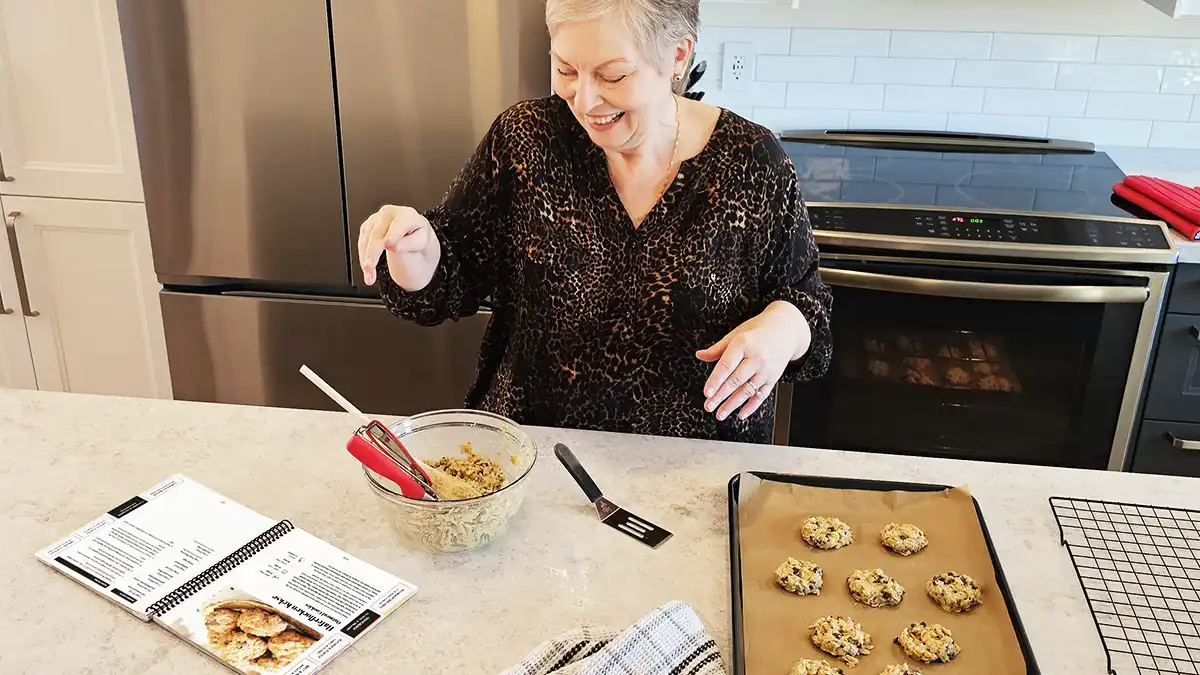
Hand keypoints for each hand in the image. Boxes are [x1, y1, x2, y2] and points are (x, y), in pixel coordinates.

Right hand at [357, 205, 439, 289]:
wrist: (415, 240)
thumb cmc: (419, 241)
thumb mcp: (421, 245)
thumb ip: (409, 244)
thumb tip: (392, 245)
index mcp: (409, 215)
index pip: (400, 223)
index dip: (394, 234)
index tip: (388, 244)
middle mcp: (391, 213)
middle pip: (378, 233)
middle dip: (372, 252)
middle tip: (370, 267)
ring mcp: (377, 218)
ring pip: (366, 239)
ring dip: (366, 260)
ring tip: (370, 278)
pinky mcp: (368, 227)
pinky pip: (362, 243)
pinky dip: (364, 259)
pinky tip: (368, 272)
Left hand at [696, 301, 811, 420]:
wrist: (787, 329)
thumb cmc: (759, 330)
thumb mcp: (737, 334)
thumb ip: (718, 348)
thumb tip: (700, 355)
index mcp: (743, 344)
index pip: (727, 365)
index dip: (716, 381)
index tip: (707, 393)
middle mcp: (756, 358)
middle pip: (736, 380)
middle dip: (721, 396)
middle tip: (709, 406)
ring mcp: (766, 369)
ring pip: (747, 390)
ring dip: (732, 405)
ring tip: (720, 414)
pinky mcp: (773, 378)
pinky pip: (761, 395)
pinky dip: (751, 407)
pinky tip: (741, 414)